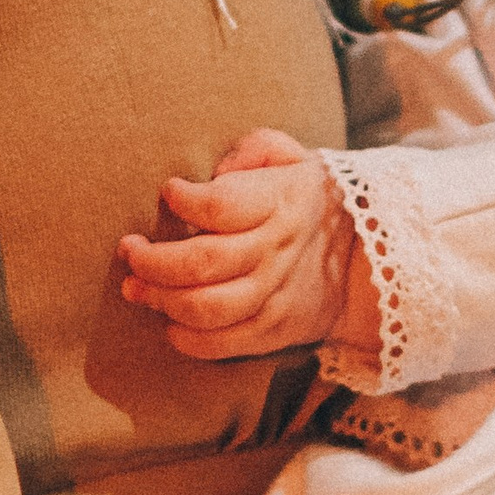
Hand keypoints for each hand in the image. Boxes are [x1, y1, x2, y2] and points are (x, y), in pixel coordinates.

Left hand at [116, 128, 376, 363]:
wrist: (365, 260)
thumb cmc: (305, 199)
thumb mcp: (292, 158)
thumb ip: (255, 149)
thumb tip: (218, 168)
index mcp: (282, 201)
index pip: (224, 205)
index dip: (187, 201)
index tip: (168, 191)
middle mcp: (278, 250)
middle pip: (204, 262)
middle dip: (154, 260)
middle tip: (129, 250)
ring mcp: (276, 294)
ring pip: (208, 308)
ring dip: (162, 300)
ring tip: (135, 287)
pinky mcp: (274, 330)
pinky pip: (224, 344)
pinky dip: (188, 339)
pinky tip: (169, 322)